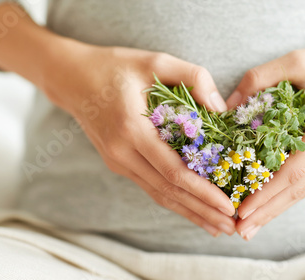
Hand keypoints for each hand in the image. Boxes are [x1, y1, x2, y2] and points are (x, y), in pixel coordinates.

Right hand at [42, 43, 234, 236]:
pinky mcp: (119, 163)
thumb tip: (222, 109)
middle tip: (231, 227)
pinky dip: (174, 200)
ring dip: (189, 212)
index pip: (173, 171)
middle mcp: (122, 153)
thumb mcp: (156, 61)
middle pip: (168, 191)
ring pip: (159, 194)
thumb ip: (193, 78)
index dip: (202, 192)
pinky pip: (150, 186)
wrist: (72, 78)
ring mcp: (118, 161)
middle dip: (202, 211)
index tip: (228, 206)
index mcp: (132, 129)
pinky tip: (192, 209)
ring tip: (217, 227)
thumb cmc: (116, 67)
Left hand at [227, 35, 304, 239]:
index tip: (242, 208)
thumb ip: (260, 78)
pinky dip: (289, 195)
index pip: (294, 170)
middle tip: (240, 231)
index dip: (266, 193)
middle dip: (268, 212)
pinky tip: (272, 204)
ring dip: (277, 209)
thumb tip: (227, 105)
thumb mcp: (298, 59)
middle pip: (300, 189)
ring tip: (251, 227)